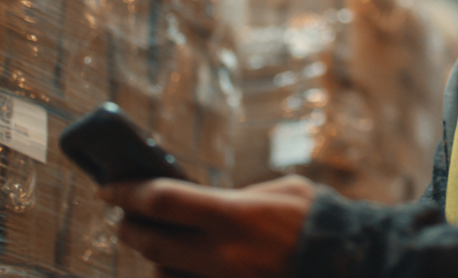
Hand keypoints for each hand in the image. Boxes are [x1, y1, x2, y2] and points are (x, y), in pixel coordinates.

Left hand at [98, 175, 315, 277]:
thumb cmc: (316, 218)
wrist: (349, 261)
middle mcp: (223, 253)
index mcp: (233, 214)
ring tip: (152, 241)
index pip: (161, 201)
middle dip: (129, 228)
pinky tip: (177, 266)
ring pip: (165, 274)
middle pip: (152, 243)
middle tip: (122, 217)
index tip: (107, 187)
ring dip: (153, 258)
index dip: (127, 192)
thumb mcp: (278, 190)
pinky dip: (177, 276)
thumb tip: (206, 202)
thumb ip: (236, 197)